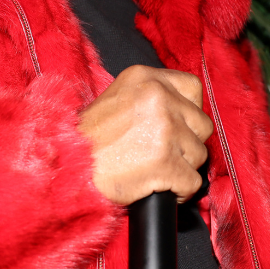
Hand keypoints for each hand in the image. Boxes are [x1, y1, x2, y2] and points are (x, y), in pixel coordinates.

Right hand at [78, 65, 213, 205]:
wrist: (68, 166)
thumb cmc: (90, 137)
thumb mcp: (118, 97)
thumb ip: (151, 96)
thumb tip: (183, 109)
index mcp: (146, 77)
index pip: (193, 87)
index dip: (189, 110)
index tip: (178, 124)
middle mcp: (158, 98)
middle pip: (201, 123)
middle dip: (187, 141)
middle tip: (164, 151)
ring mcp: (165, 130)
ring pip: (199, 154)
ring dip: (183, 166)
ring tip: (156, 169)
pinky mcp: (166, 163)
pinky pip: (193, 181)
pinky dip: (180, 190)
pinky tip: (161, 187)